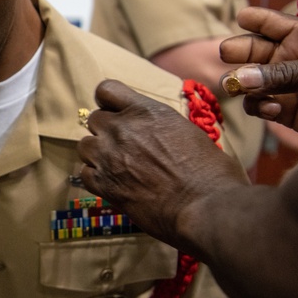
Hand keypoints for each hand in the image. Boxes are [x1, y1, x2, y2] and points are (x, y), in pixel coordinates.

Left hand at [76, 80, 247, 252]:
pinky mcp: (105, 184)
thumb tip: (157, 133)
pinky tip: (114, 184)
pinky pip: (85, 173)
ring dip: (97, 154)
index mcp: (146, 111)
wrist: (208, 207)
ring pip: (85, 146)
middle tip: (123, 147)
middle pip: (94, 119)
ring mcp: (110, 156)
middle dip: (105, 131)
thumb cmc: (212, 173)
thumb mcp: (189, 133)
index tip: (117, 113)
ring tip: (117, 167)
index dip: (109, 102)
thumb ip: (161, 126)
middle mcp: (122, 129)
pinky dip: (96, 178)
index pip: (106, 90)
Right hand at [219, 7, 297, 136]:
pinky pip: (257, 105)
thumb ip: (283, 74)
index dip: (254, 18)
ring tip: (242, 88)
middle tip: (229, 56)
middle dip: (237, 52)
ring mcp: (283, 85)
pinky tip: (272, 110)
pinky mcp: (281, 110)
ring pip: (247, 79)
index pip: (272, 22)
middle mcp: (289, 58)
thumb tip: (241, 78)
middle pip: (250, 49)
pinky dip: (259, 108)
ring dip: (241, 83)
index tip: (242, 18)